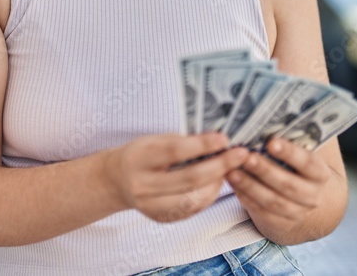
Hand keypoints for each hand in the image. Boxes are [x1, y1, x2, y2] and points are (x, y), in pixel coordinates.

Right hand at [104, 133, 249, 222]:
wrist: (115, 181)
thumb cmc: (140, 154)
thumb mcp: (152, 140)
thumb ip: (179, 141)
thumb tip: (215, 141)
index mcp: (139, 158)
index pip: (175, 151)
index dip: (202, 145)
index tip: (223, 139)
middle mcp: (142, 185)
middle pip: (189, 179)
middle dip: (220, 166)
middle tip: (240, 155)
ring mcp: (151, 206)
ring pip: (193, 199)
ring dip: (217, 184)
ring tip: (229, 170)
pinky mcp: (160, 218)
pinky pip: (191, 210)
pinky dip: (207, 197)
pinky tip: (215, 184)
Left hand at [226, 137, 336, 242]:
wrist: (303, 202)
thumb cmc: (295, 166)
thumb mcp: (300, 152)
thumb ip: (290, 135)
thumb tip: (273, 104)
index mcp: (320, 174)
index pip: (309, 163)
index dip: (291, 153)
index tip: (271, 142)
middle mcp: (313, 195)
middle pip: (288, 185)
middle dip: (264, 170)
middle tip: (244, 156)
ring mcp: (297, 212)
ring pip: (272, 200)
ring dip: (250, 185)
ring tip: (231, 170)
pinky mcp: (279, 223)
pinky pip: (260, 211)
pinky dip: (245, 197)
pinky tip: (232, 183)